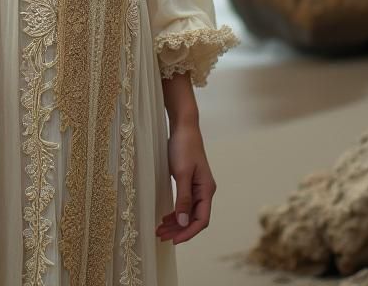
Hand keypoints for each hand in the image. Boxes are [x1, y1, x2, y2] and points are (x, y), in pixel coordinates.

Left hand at [156, 120, 215, 244]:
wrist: (183, 126)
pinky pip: (184, 203)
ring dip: (175, 222)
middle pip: (194, 219)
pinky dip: (175, 212)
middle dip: (178, 230)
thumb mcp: (181, 173)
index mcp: (206, 190)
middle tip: (161, 236)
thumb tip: (182, 223)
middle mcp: (204, 191)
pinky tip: (165, 217)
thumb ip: (183, 199)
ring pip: (188, 212)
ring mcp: (197, 187)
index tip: (173, 240)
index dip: (188, 232)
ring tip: (160, 230)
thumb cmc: (184, 147)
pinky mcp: (189, 182)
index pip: (201, 220)